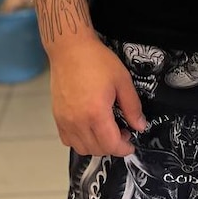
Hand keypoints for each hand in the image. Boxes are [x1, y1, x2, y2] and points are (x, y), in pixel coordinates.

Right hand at [48, 35, 145, 156]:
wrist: (70, 49)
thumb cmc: (97, 60)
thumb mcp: (122, 80)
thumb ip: (132, 106)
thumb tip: (140, 126)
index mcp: (96, 113)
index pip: (111, 144)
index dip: (124, 148)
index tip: (131, 144)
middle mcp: (78, 121)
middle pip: (96, 149)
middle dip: (113, 146)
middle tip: (123, 132)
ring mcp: (65, 120)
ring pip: (81, 147)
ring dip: (96, 146)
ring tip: (106, 131)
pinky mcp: (57, 116)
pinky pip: (68, 140)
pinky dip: (80, 141)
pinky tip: (89, 128)